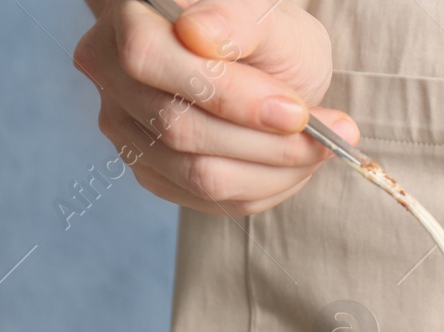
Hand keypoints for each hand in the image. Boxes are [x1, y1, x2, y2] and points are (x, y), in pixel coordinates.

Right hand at [73, 0, 357, 214]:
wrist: (256, 60)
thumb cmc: (258, 30)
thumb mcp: (265, 13)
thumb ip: (237, 20)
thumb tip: (200, 35)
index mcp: (129, 19)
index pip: (151, 61)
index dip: (228, 95)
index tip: (296, 110)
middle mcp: (110, 75)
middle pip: (179, 129)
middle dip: (267, 142)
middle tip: (332, 134)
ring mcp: (125, 129)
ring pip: (200, 176)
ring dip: (276, 171)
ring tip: (322, 147)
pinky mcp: (153, 171)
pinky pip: (213, 201)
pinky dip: (267, 188)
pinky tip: (295, 163)